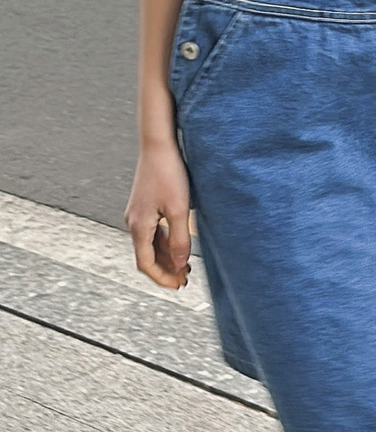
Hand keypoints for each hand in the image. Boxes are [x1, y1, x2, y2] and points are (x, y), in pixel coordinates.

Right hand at [124, 136, 191, 290]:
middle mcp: (134, 222)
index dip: (161, 278)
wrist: (158, 145)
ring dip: (166, 258)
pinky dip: (165, 244)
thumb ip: (179, 240)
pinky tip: (179, 247)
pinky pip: (153, 233)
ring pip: (151, 245)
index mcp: (139, 225)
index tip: (177, 286)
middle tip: (184, 281)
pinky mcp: (145, 206)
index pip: (145, 263)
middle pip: (147, 256)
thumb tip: (180, 264)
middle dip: (165, 270)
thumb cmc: (169, 174)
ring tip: (185, 268)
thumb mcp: (179, 210)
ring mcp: (138, 214)